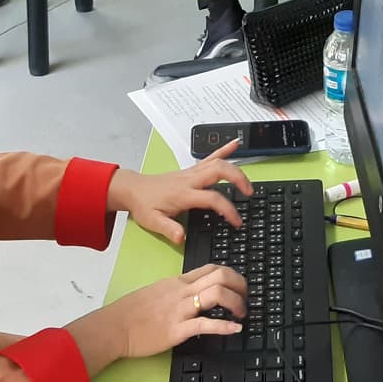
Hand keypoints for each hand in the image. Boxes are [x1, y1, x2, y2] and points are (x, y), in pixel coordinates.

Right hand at [68, 264, 247, 373]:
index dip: (231, 274)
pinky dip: (224, 326)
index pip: (211, 269)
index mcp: (177, 282)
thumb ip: (175, 290)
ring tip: (243, 313)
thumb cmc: (131, 312)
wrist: (114, 327)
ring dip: (236, 303)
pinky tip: (235, 329)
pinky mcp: (176, 330)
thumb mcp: (155, 292)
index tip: (239, 284)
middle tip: (247, 297)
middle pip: (219, 277)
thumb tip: (192, 293)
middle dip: (240, 284)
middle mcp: (181, 292)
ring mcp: (179, 310)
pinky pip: (204, 324)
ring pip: (216, 295)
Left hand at [109, 140, 254, 245]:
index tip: (237, 221)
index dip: (228, 210)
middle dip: (238, 179)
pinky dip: (224, 149)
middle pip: (220, 171)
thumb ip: (168, 229)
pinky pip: (210, 156)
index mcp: (183, 194)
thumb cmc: (144, 205)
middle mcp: (190, 179)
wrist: (133, 189)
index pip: (212, 198)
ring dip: (236, 168)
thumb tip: (181, 237)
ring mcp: (192, 172)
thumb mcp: (152, 221)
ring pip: (218, 162)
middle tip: (249, 193)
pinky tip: (235, 144)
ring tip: (248, 180)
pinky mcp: (191, 170)